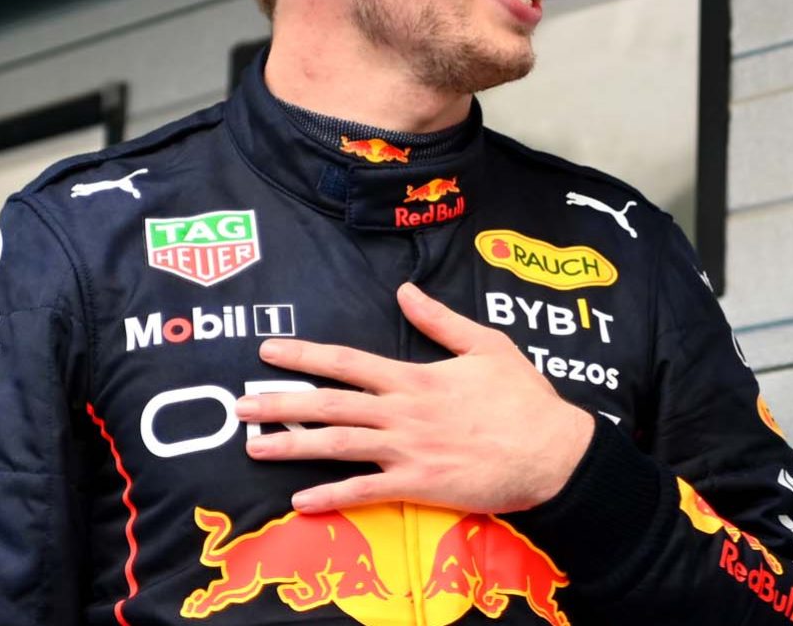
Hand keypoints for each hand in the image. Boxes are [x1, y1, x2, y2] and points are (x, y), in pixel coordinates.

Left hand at [236, 282, 596, 514]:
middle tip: (240, 405)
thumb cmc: (524, 398)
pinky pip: (366, 492)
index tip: (269, 352)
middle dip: (280, 403)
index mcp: (415, 377)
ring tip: (253, 448)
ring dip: (291, 446)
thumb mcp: (487, 345)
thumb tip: (405, 291)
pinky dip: (331, 497)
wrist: (552, 450)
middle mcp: (403, 412)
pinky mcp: (419, 485)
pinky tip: (299, 502)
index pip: (348, 362)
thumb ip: (440, 320)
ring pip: (338, 446)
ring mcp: (408, 450)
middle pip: (330, 404)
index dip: (305, 356)